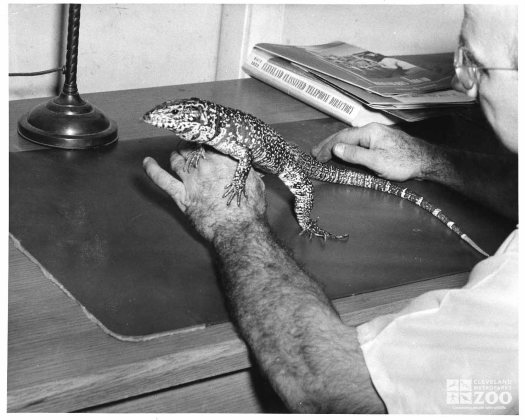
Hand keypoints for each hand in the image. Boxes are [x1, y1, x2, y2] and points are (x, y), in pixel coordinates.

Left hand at [143, 146, 265, 242]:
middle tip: (191, 146)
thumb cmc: (250, 208)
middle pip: (190, 148)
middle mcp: (204, 165)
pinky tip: (147, 162)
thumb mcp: (255, 182)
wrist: (239, 230)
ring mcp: (190, 180)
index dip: (205, 139)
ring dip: (176, 155)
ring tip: (177, 154)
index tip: (204, 139)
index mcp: (223, 159)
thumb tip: (246, 163)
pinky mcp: (181, 196)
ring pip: (176, 159)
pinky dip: (152, 170)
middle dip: (189, 146)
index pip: (208, 141)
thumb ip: (247, 169)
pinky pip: (161, 179)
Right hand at [311, 123, 434, 181]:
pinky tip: (343, 151)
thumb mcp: (377, 161)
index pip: (342, 138)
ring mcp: (377, 135)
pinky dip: (347, 146)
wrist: (426, 161)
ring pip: (351, 138)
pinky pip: (358, 142)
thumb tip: (336, 149)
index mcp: (369, 132)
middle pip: (345, 135)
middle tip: (314, 152)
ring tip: (324, 151)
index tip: (316, 156)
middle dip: (328, 144)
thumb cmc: (403, 162)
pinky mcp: (381, 142)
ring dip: (336, 145)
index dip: (328, 147)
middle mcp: (372, 130)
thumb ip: (355, 155)